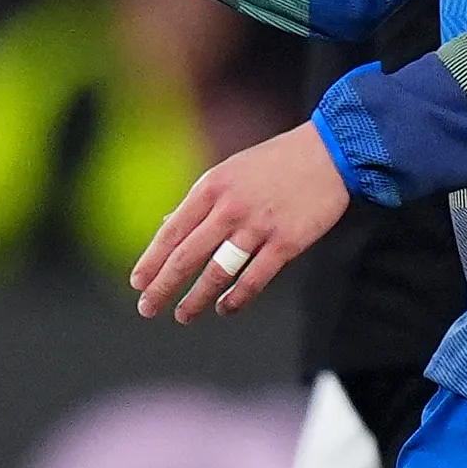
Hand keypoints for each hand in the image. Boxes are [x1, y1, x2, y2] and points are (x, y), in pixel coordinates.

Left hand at [130, 122, 355, 322]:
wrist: (328, 153)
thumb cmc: (275, 162)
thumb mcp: (229, 172)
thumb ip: (200, 202)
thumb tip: (166, 227)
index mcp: (211, 187)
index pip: (172, 231)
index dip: (152, 260)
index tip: (138, 282)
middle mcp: (230, 208)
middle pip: (187, 256)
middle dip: (163, 286)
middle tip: (147, 308)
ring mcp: (258, 226)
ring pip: (217, 272)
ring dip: (197, 299)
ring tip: (182, 315)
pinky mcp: (286, 242)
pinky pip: (254, 279)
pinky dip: (236, 298)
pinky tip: (224, 308)